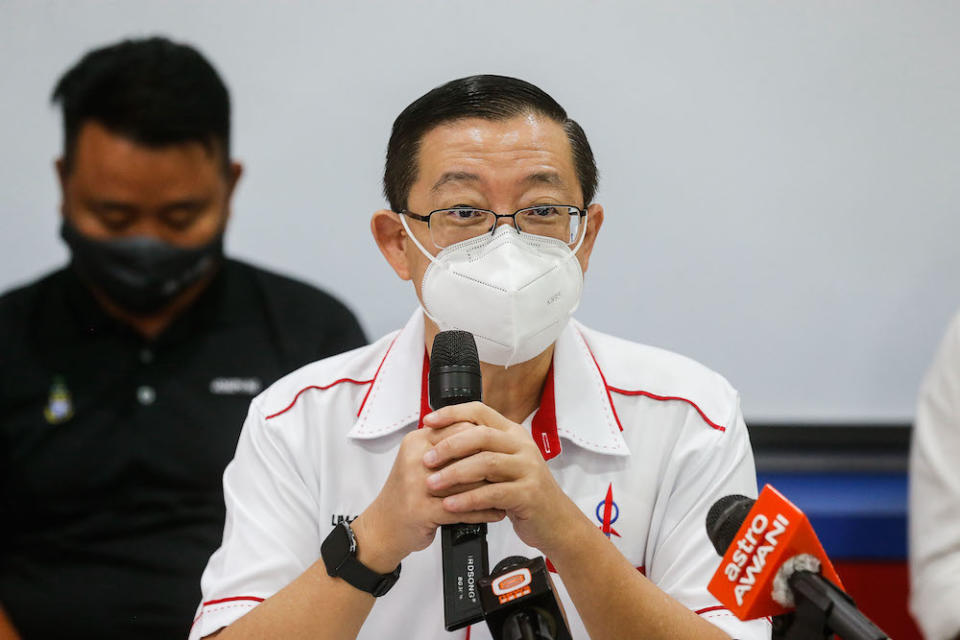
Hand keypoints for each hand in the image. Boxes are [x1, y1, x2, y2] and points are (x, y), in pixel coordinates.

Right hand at [353, 424, 505, 572]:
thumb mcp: (419, 461)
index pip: (459, 428)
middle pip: (465, 453)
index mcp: (417, 442)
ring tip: (509, 491)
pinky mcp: (422, 511)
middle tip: (510, 469)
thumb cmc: (405, 495)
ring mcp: (417, 485)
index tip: (501, 447)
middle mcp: (415, 460)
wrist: (382, 528)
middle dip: (491, 463)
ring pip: (467, 482)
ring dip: (492, 489)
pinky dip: (483, 511)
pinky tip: (497, 512)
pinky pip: (462, 509)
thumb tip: (481, 434)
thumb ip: (443, 445)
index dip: (484, 438)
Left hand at [421, 402, 586, 556]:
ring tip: (432, 484)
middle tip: (426, 460)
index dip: (452, 413)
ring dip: (454, 473)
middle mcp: (522, 446)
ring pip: (486, 463)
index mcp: (513, 433)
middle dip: (449, 446)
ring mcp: (528, 468)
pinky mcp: (529, 493)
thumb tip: (440, 439)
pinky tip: (450, 505)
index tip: (428, 421)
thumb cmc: (522, 492)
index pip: (480, 411)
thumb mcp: (504, 463)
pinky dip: (468, 499)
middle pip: (481, 435)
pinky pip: (493, 493)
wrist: (555, 521)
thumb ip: (481, 450)